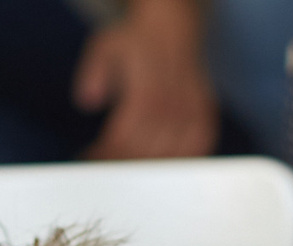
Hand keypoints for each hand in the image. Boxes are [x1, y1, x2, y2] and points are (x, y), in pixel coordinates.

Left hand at [74, 0, 217, 160]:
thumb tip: (87, 102)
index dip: (108, 153)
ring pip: (169, 157)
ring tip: (127, 166)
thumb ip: (93, 73)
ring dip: (146, 167)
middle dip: (122, 163)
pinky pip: (194, 151)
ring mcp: (192, 113)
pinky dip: (177, 161)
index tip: (91, 157)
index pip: (126, 136)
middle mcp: (173, 104)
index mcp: (148, 90)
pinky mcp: (205, 118)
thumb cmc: (136, 43)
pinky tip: (159, 163)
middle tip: (105, 165)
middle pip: (145, 152)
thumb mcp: (105, 47)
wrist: (172, 29)